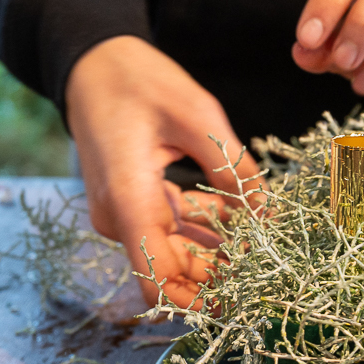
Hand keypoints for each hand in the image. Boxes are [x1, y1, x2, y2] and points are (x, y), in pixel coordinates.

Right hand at [65, 36, 263, 306]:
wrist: (90, 61)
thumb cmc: (136, 80)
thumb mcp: (198, 116)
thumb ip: (234, 170)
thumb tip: (268, 214)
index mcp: (129, 202)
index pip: (158, 283)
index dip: (200, 302)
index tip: (244, 301)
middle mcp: (120, 219)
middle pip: (175, 273)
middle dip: (223, 275)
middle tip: (273, 262)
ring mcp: (124, 214)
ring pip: (178, 254)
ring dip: (220, 252)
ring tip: (265, 238)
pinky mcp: (133, 205)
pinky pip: (174, 231)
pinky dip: (207, 229)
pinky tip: (240, 214)